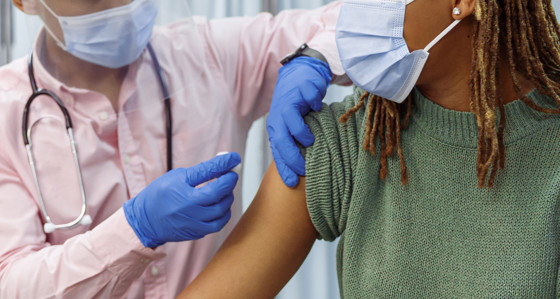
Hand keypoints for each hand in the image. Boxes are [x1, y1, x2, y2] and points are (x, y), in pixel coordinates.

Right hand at [123, 153, 240, 247]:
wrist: (145, 221)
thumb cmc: (159, 195)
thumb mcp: (176, 177)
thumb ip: (200, 172)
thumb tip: (222, 164)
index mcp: (182, 190)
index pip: (208, 173)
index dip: (224, 164)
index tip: (234, 157)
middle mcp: (188, 208)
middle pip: (219, 193)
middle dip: (229, 181)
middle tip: (230, 174)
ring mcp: (194, 223)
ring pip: (222, 210)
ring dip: (228, 197)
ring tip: (223, 190)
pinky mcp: (197, 233)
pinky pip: (218, 224)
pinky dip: (224, 213)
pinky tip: (220, 205)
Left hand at [267, 56, 331, 187]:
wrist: (299, 74)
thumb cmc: (297, 105)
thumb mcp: (292, 126)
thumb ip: (295, 143)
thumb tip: (303, 169)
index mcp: (276, 127)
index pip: (277, 151)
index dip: (283, 168)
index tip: (291, 183)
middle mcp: (279, 116)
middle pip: (281, 139)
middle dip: (292, 157)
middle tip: (304, 169)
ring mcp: (290, 101)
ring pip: (291, 121)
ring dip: (301, 134)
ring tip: (311, 141)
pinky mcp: (302, 89)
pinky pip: (309, 101)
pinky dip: (315, 106)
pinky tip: (318, 108)